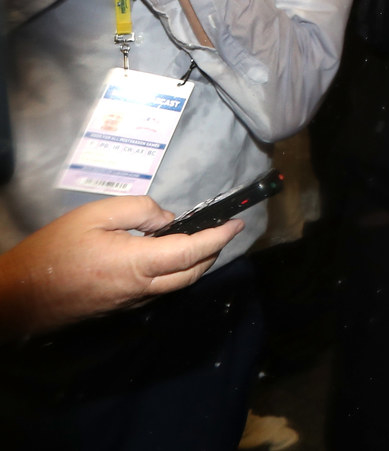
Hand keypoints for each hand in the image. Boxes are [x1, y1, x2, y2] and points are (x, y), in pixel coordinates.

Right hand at [0, 196, 244, 338]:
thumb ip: (138, 211)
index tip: (236, 224)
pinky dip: (174, 274)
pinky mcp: (120, 308)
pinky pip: (158, 291)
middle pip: (192, 273)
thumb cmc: (53, 252)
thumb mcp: (94, 215)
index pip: (193, 252)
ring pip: (177, 285)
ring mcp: (131, 303)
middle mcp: (141, 289)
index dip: (219, 237)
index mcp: (138, 264)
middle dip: (214, 251)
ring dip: (196, 264)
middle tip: (221, 231)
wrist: (18, 297)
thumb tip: (167, 219)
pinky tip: (167, 258)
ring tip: (200, 240)